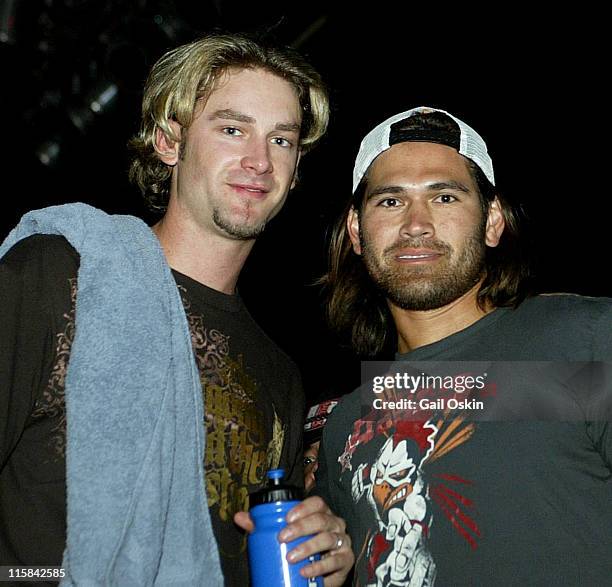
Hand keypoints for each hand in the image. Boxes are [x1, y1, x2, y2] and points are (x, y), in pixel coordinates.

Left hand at [234, 496, 353, 585]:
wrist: (319, 574)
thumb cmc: (302, 548)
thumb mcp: (284, 537)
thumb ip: (262, 527)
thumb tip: (239, 517)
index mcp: (321, 513)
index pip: (317, 503)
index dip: (303, 507)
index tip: (287, 517)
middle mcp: (334, 524)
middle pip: (321, 519)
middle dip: (301, 527)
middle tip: (283, 537)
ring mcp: (342, 541)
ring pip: (328, 539)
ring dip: (308, 547)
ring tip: (291, 557)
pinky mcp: (346, 561)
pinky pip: (335, 561)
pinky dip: (320, 567)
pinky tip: (306, 571)